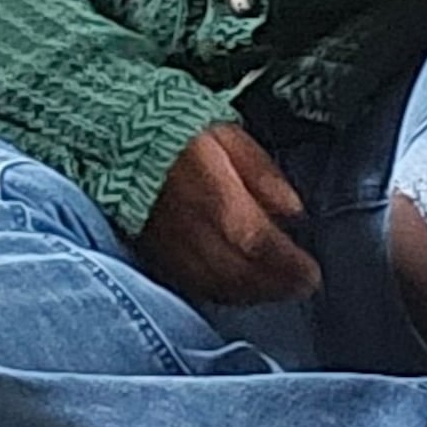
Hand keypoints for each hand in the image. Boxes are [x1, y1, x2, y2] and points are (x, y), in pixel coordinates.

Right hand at [135, 119, 318, 307]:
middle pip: (243, 276)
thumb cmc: (178, 131)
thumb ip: (263, 175)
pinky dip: (221, 293)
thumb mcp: (230, 136)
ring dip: (252, 295)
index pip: (263, 247)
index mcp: (219, 202)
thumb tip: (294, 211)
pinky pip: (192, 286)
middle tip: (301, 288)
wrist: (114, 136)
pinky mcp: (154, 257)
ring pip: (219, 288)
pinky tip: (237, 289)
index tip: (312, 275)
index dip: (291, 268)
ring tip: (275, 290)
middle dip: (277, 287)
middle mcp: (196, 236)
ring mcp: (172, 251)